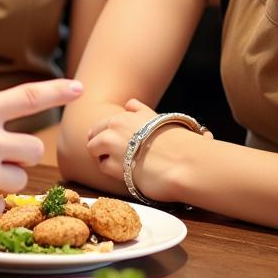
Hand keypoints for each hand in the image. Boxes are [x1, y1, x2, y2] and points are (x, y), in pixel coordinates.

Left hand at [86, 99, 211, 201]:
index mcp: (125, 115)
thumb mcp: (157, 118)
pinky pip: (102, 167)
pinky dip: (110, 170)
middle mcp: (116, 126)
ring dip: (102, 156)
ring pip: (93, 148)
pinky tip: (125, 172)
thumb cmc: (176, 142)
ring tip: (119, 164)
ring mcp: (113, 145)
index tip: (112, 142)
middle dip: (98, 143)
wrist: (185, 162)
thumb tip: (130, 104)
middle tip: (111, 155)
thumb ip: (139, 110)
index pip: (103, 123)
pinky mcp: (114, 166)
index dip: (105, 134)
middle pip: (93, 134)